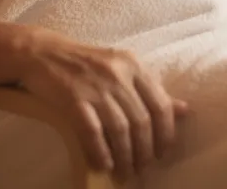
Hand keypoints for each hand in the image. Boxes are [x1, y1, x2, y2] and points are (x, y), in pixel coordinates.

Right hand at [17, 29, 188, 183]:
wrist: (42, 53)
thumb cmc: (85, 63)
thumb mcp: (122, 68)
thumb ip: (151, 89)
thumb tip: (184, 109)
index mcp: (134, 65)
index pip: (160, 104)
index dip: (165, 133)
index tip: (162, 152)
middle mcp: (118, 74)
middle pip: (141, 121)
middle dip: (145, 151)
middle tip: (142, 168)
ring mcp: (95, 86)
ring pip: (120, 129)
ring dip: (125, 156)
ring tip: (125, 172)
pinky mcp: (72, 97)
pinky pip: (92, 131)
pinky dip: (100, 151)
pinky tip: (104, 164)